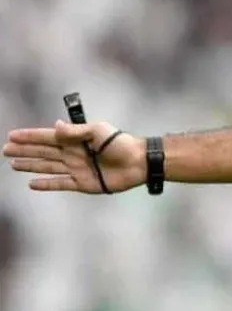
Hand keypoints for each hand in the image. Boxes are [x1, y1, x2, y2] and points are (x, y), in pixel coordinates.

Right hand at [3, 120, 145, 193]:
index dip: (30, 136)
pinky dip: (46, 184)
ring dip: (30, 165)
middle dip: (24, 150)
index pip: (47, 137)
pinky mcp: (82, 183)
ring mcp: (76, 169)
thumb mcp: (98, 131)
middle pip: (43, 152)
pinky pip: (60, 184)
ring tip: (13, 164)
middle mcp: (73, 153)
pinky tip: (32, 183)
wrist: (138, 162)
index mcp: (76, 139)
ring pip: (48, 167)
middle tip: (5, 150)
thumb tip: (54, 126)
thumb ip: (75, 131)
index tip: (11, 135)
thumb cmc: (120, 143)